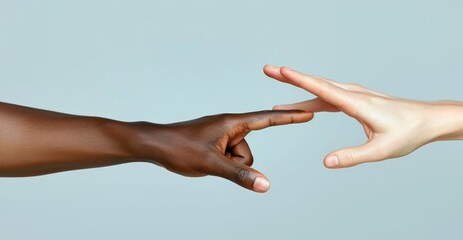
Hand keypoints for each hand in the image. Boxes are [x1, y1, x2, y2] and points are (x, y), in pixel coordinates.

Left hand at [138, 110, 312, 192]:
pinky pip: (229, 158)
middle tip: (213, 161)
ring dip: (227, 165)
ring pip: (240, 158)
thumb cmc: (179, 148)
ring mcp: (222, 135)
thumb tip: (265, 185)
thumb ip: (241, 175)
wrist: (153, 145)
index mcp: (232, 123)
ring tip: (205, 160)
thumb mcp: (212, 164)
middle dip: (238, 163)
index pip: (268, 119)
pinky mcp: (215, 143)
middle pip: (250, 151)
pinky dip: (221, 164)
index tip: (309, 113)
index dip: (290, 119)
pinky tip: (203, 161)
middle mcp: (230, 126)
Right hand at [264, 65, 448, 168]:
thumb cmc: (409, 133)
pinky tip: (304, 103)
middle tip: (268, 70)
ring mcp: (356, 96)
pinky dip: (313, 97)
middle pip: (317, 83)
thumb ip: (352, 156)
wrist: (429, 120)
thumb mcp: (381, 151)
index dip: (299, 80)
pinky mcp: (358, 101)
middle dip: (291, 76)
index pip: (322, 89)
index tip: (280, 71)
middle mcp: (355, 95)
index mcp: (358, 103)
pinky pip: (330, 96)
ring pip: (322, 89)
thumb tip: (326, 162)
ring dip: (300, 86)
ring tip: (278, 84)